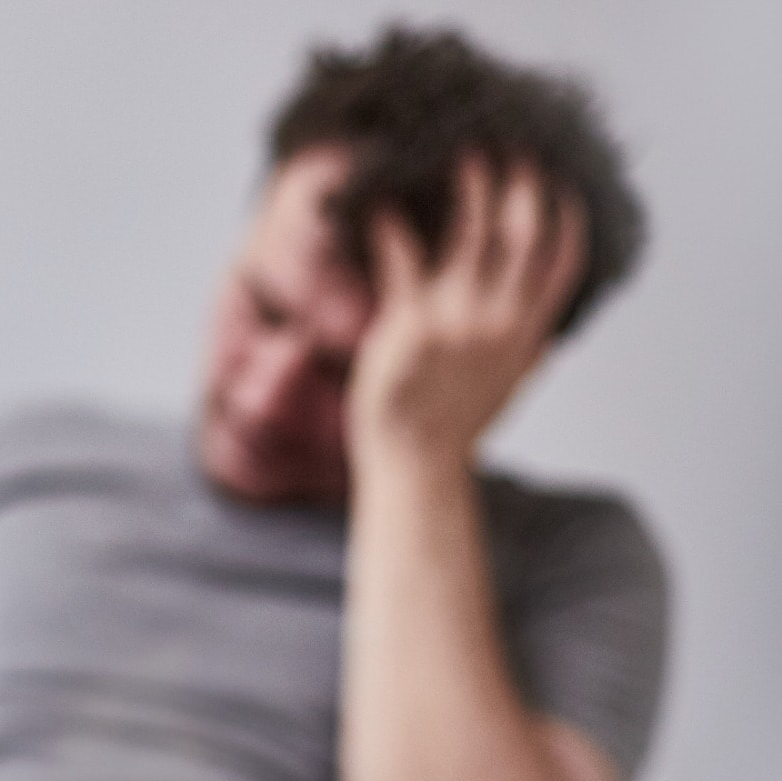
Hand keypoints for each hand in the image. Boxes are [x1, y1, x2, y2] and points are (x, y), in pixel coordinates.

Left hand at [347, 154, 586, 472]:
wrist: (414, 461)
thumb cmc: (456, 425)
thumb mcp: (508, 388)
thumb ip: (530, 354)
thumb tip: (549, 336)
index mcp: (529, 332)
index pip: (565, 260)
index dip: (567, 215)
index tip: (561, 182)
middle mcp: (500, 320)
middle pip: (526, 233)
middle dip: (523, 184)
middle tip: (511, 149)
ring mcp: (457, 319)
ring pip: (475, 235)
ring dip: (472, 189)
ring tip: (463, 158)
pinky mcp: (410, 324)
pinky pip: (404, 261)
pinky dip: (394, 229)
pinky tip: (384, 207)